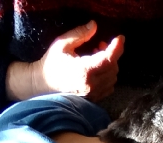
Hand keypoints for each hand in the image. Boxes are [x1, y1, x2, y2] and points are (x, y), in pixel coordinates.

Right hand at [6, 22, 123, 101]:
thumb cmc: (51, 63)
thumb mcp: (62, 44)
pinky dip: (107, 76)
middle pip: (113, 68)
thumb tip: (94, 25)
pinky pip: (109, 87)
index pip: (108, 59)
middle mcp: (92, 85)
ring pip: (112, 78)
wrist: (42, 85)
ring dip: (109, 65)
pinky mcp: (93, 99)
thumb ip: (79, 34)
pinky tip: (96, 69)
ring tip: (95, 56)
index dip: (117, 47)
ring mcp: (93, 94)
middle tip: (99, 45)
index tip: (120, 38)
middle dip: (110, 54)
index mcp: (84, 71)